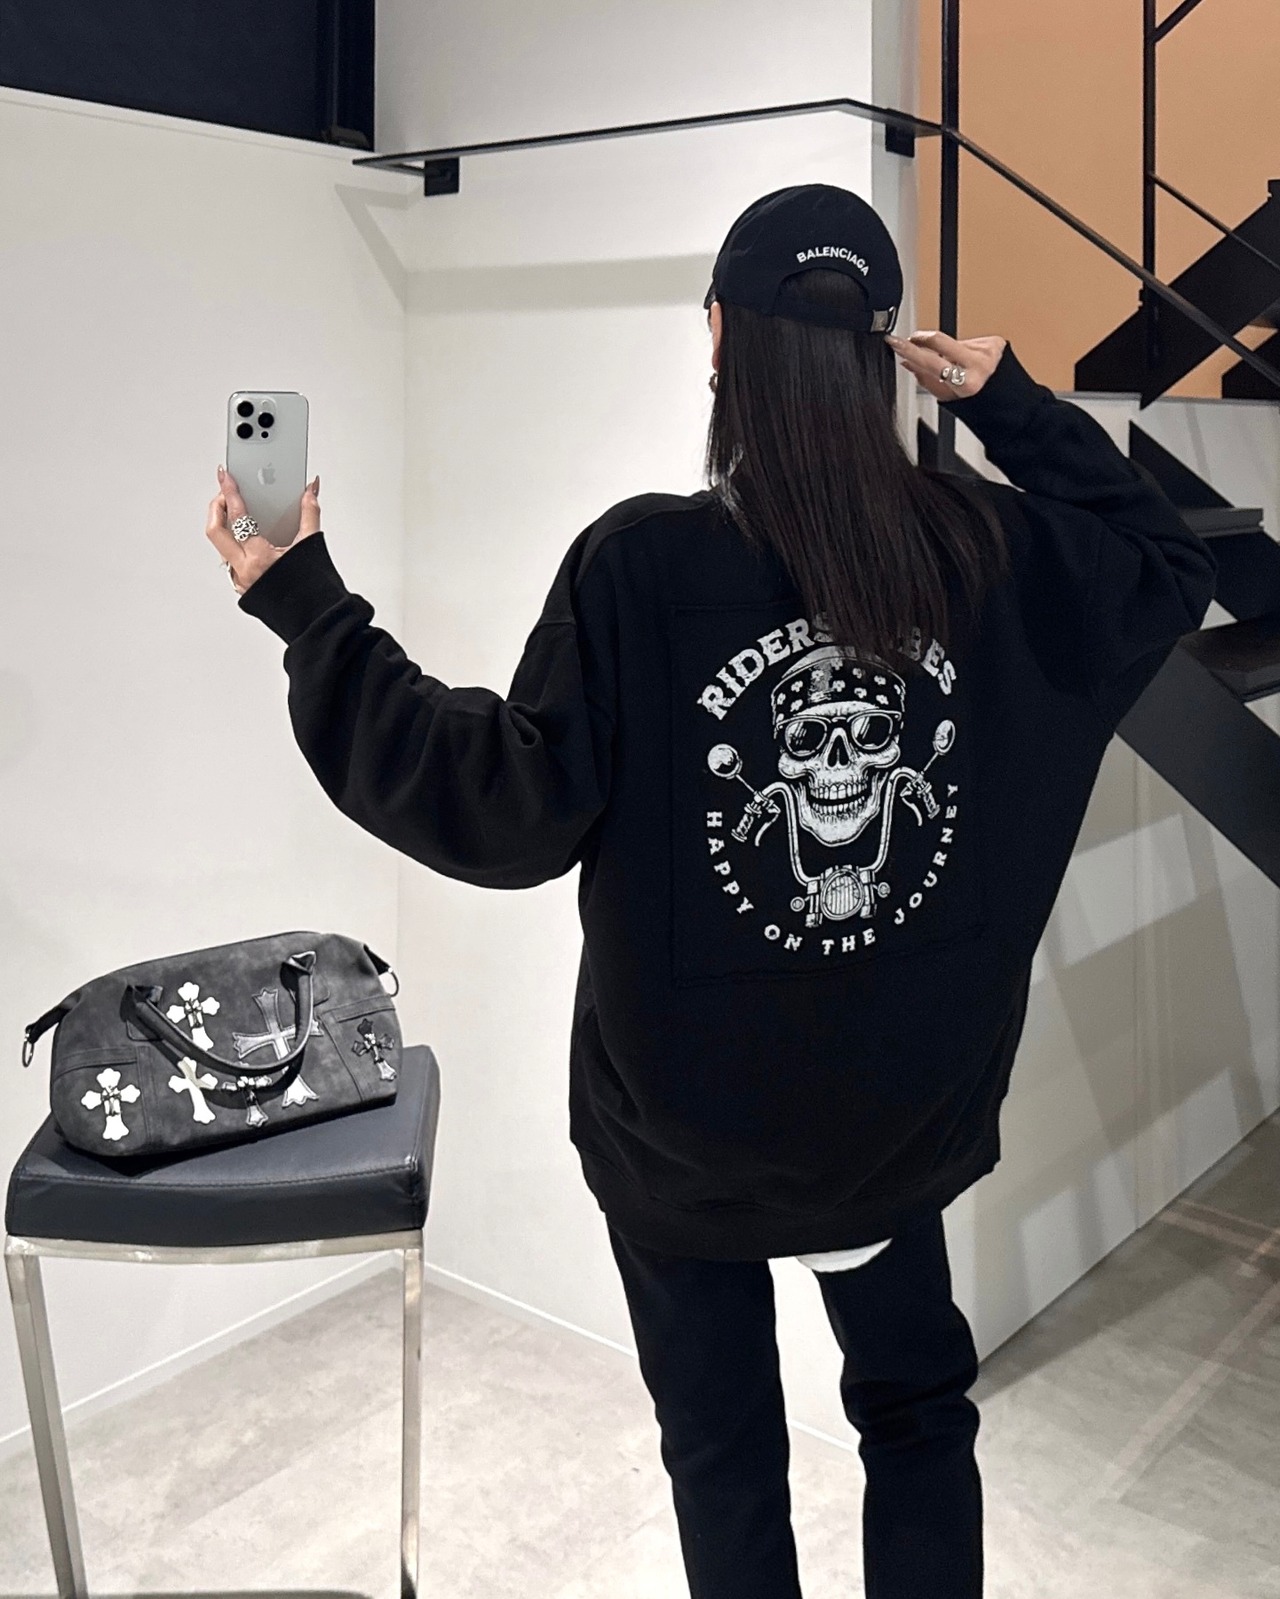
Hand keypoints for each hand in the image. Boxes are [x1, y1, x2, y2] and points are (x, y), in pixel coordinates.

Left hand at [206, 467, 321, 595]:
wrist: (315, 619)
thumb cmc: (313, 591)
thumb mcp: (310, 547)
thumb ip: (309, 514)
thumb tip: (310, 492)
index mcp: (259, 558)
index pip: (238, 517)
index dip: (230, 492)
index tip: (226, 476)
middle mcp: (244, 570)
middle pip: (215, 530)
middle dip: (217, 507)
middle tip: (225, 492)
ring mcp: (240, 579)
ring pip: (221, 546)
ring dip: (224, 527)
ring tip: (235, 513)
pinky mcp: (243, 587)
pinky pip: (231, 561)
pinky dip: (235, 545)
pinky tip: (247, 539)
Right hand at [886, 330, 1007, 402]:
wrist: (1016, 405)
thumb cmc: (985, 407)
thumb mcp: (951, 400)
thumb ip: (928, 380)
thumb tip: (909, 363)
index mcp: (966, 382)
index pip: (929, 360)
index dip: (908, 349)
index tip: (895, 342)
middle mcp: (978, 363)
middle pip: (939, 340)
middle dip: (921, 338)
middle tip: (910, 339)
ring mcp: (988, 349)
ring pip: (954, 343)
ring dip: (947, 351)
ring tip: (953, 366)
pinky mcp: (995, 342)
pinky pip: (970, 343)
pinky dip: (964, 351)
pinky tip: (970, 362)